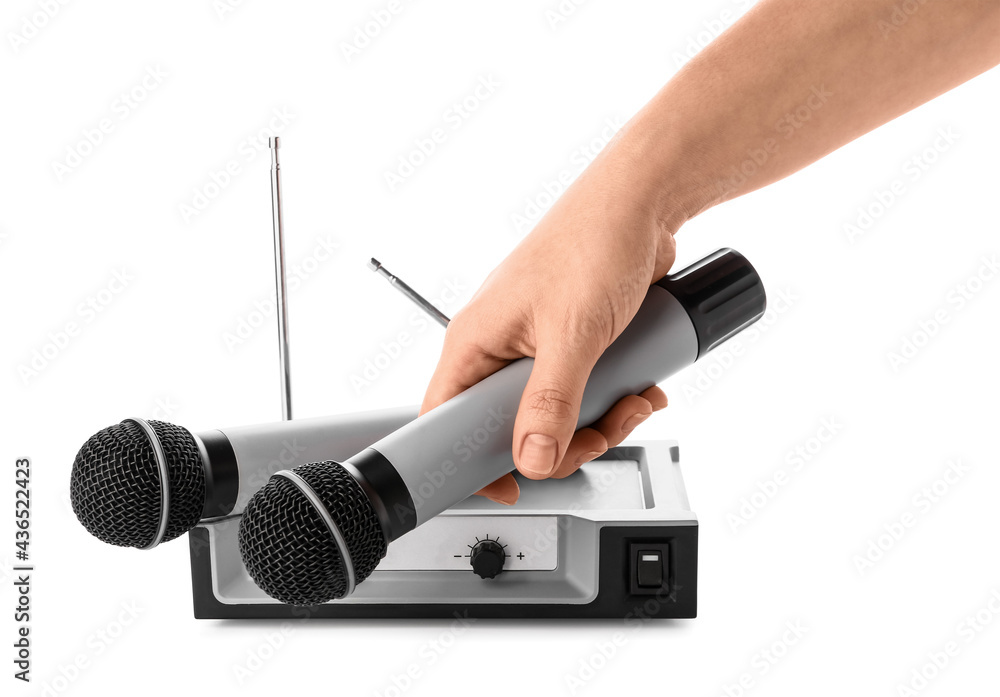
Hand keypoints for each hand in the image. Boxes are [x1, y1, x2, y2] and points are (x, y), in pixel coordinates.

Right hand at [420, 134, 678, 503]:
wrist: (642, 204)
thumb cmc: (592, 243)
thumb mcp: (571, 334)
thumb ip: (550, 403)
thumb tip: (534, 458)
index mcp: (475, 342)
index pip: (448, 418)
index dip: (474, 460)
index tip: (511, 485)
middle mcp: (499, 347)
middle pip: (511, 428)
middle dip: (562, 440)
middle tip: (594, 434)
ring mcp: (535, 347)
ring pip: (552, 414)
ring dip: (597, 420)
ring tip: (629, 402)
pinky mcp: (570, 343)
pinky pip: (581, 392)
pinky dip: (610, 399)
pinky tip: (637, 388)